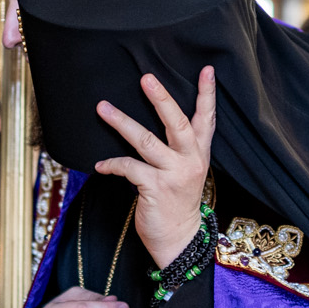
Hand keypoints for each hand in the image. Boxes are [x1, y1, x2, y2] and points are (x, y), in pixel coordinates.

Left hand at [93, 67, 215, 268]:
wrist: (179, 238)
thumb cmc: (178, 201)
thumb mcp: (188, 170)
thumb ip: (180, 147)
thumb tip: (157, 118)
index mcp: (198, 152)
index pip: (207, 118)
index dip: (207, 93)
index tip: (207, 69)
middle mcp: (190, 160)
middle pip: (176, 122)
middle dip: (160, 98)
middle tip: (146, 78)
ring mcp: (173, 174)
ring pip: (145, 140)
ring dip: (121, 122)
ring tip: (103, 108)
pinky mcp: (155, 188)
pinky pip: (129, 168)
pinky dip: (112, 165)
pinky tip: (101, 165)